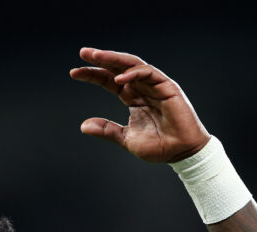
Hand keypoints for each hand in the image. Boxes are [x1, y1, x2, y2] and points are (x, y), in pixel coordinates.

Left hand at [70, 48, 210, 162]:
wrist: (181, 153)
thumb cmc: (160, 147)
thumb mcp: (126, 139)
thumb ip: (107, 130)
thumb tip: (84, 126)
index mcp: (133, 98)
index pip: (109, 81)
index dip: (93, 75)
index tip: (74, 73)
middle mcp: (142, 88)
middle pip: (118, 68)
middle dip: (101, 59)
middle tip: (83, 53)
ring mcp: (155, 85)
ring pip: (132, 65)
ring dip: (114, 59)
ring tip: (96, 56)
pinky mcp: (167, 86)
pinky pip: (148, 73)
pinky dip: (133, 73)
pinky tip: (118, 78)